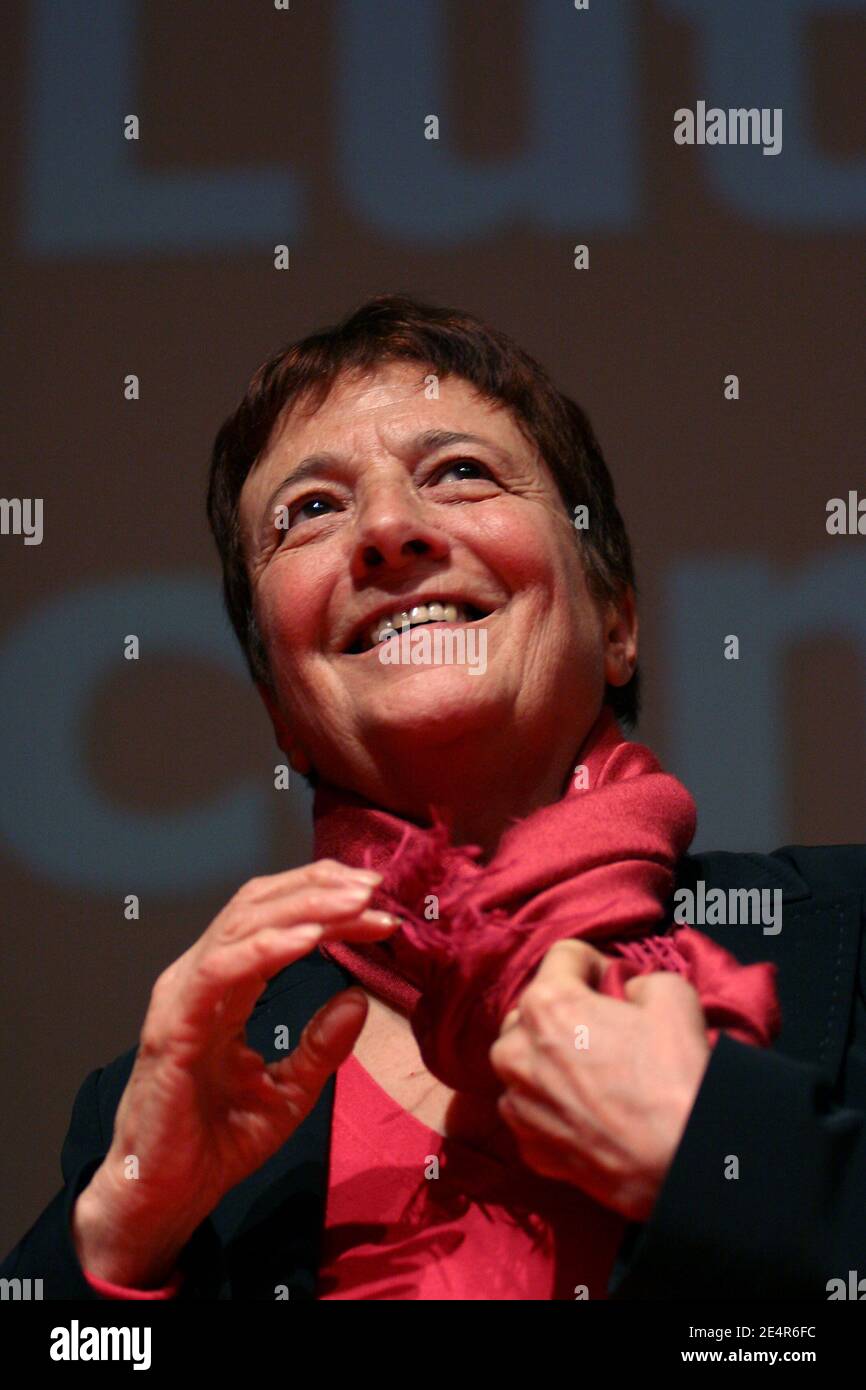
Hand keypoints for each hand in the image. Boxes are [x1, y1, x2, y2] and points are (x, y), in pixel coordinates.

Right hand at [72, 858, 398, 1286]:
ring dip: (305, 907)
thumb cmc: (215, 1142)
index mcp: (224, 985)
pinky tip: (311, 939)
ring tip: (356, 903)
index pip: (274, 919)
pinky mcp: (174, 1027)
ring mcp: (183, 997)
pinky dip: (268, 947)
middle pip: (259, 906)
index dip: (325, 901)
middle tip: (376, 888)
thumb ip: (322, 1045)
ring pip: (242, 924)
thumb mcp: (290, 1090)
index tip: (379, 902)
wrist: (164, 1197)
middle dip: (320, 889)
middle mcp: (200, 978)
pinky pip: (222, 970)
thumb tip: (358, 997)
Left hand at [488, 939, 711, 1222]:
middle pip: (536, 1009)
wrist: (680, 1166)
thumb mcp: (673, 997)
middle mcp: (514, 1050)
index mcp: (545, 1005)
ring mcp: (516, 1102)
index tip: (618, 986)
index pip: (564, 956)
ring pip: (526, 1061)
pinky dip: (555, 1105)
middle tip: (608, 1033)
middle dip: (567, 1013)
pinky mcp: (527, 1145)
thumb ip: (641, 978)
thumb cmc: (674, 1080)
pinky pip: (533, 1108)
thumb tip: (628, 991)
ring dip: (553, 1060)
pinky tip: (591, 1113)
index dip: (598, 965)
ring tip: (597, 1076)